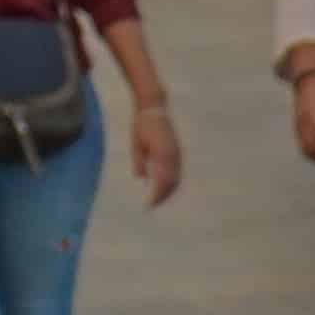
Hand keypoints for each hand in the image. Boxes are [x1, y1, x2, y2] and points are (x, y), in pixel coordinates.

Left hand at [128, 92, 183, 206]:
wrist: (154, 109)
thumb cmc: (141, 125)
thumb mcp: (136, 143)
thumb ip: (139, 161)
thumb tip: (141, 179)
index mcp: (163, 154)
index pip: (162, 181)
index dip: (156, 195)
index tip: (148, 205)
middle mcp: (174, 155)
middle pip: (172, 183)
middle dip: (163, 196)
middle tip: (151, 205)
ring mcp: (178, 153)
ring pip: (177, 179)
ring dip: (169, 191)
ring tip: (157, 200)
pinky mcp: (178, 152)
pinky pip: (177, 172)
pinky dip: (172, 182)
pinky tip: (163, 188)